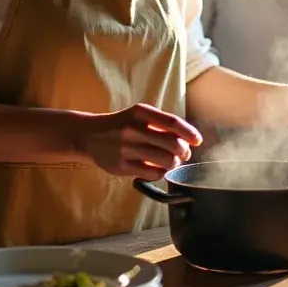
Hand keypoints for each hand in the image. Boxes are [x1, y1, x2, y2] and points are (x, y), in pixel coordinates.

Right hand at [80, 103, 201, 180]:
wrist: (90, 136)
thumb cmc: (121, 125)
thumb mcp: (138, 116)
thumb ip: (160, 124)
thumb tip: (188, 138)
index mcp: (140, 113)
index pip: (172, 123)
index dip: (189, 133)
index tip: (197, 140)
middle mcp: (133, 129)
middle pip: (173, 145)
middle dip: (184, 152)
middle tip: (184, 154)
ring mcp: (126, 149)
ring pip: (166, 161)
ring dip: (174, 164)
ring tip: (171, 162)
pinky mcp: (121, 166)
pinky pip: (153, 174)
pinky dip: (161, 173)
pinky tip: (158, 169)